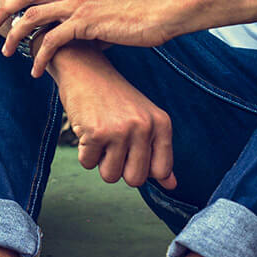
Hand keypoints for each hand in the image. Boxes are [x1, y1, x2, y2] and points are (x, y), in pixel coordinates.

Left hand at [0, 0, 176, 76]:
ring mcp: (79, 5)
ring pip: (33, 16)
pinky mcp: (85, 23)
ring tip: (7, 52)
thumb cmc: (140, 15)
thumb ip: (93, 17)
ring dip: (15, 35)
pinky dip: (40, 57)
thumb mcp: (110, 8)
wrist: (159, 15)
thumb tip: (89, 38)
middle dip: (5, 8)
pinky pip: (52, 41)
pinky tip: (36, 70)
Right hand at [52, 49, 175, 188]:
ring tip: (101, 137)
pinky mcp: (95, 133)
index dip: (143, 167)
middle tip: (113, 144)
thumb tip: (171, 186)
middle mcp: (144, 127)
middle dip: (120, 168)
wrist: (85, 70)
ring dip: (101, 161)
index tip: (132, 150)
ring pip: (110, 176)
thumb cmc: (115, 98)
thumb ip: (159, 153)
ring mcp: (120, 130)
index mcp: (161, 123)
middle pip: (135, 179)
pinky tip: (87, 129)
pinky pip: (88, 164)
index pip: (161, 170)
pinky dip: (84, 152)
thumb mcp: (143, 120)